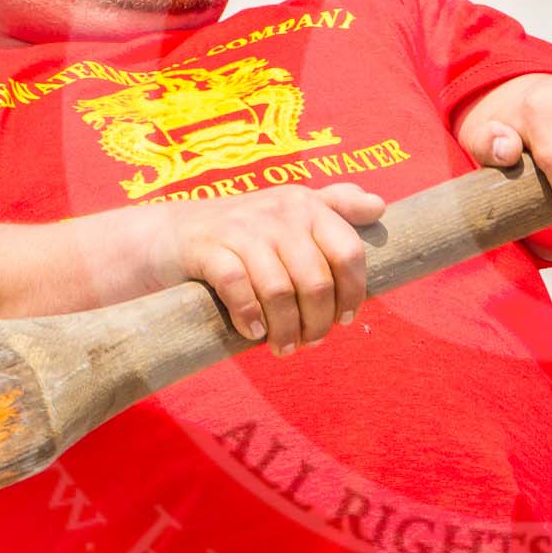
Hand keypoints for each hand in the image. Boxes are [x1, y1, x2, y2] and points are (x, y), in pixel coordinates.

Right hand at [151, 184, 384, 354]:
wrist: (172, 233)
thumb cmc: (244, 231)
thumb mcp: (291, 210)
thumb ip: (336, 204)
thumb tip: (379, 206)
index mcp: (306, 205)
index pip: (349, 252)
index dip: (353, 293)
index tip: (344, 319)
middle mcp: (279, 213)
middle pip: (316, 281)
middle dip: (318, 321)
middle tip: (310, 341)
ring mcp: (242, 229)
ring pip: (279, 291)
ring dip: (285, 329)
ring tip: (284, 347)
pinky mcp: (208, 248)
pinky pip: (239, 289)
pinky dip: (249, 318)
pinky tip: (252, 332)